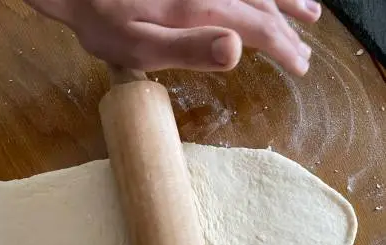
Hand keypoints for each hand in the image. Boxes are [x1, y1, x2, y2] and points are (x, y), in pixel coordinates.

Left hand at [25, 0, 320, 73]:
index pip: (259, 29)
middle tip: (306, 54)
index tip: (301, 67)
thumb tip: (235, 51)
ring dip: (285, 1)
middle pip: (264, 6)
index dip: (284, 49)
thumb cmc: (104, 21)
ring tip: (310, 13)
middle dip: (288, 31)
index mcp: (203, 9)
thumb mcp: (141, 46)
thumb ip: (188, 49)